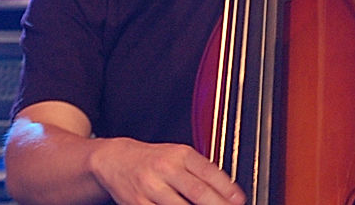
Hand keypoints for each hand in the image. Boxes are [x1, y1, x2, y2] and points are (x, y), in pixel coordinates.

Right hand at [89, 137, 244, 204]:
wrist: (115, 160)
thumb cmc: (153, 159)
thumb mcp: (178, 155)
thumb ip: (201, 170)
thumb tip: (228, 191)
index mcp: (180, 154)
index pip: (209, 172)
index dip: (227, 190)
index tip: (239, 201)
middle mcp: (165, 169)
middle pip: (198, 193)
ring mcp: (151, 188)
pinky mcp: (139, 204)